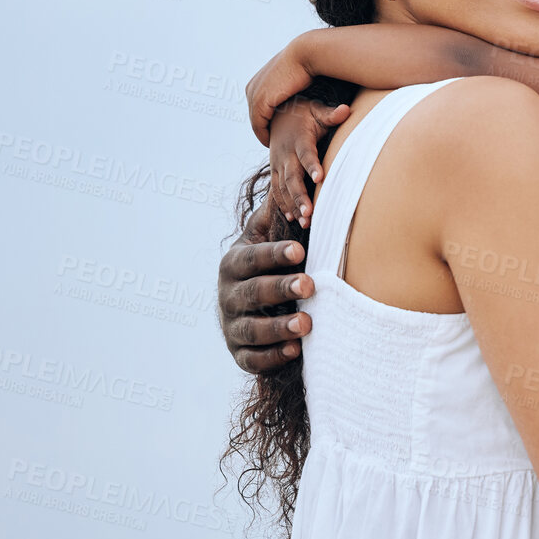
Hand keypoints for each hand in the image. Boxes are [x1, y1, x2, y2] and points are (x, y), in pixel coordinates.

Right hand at [218, 203, 313, 372]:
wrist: (244, 304)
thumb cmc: (263, 264)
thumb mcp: (263, 236)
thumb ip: (275, 213)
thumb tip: (293, 179)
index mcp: (233, 263)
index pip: (252, 258)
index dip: (274, 254)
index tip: (300, 250)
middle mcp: (227, 295)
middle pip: (252, 292)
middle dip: (280, 289)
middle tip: (310, 286)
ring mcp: (231, 326)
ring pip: (251, 329)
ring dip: (279, 328)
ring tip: (308, 324)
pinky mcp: (239, 353)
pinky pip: (252, 359)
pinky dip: (273, 357)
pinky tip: (296, 351)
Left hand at [246, 30, 329, 143]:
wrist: (306, 54)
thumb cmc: (306, 63)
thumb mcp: (292, 77)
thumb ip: (288, 87)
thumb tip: (294, 93)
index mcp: (257, 82)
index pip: (257, 108)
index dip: (265, 122)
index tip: (275, 133)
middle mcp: (251, 88)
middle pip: (255, 116)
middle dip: (263, 129)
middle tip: (274, 142)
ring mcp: (254, 95)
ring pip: (256, 122)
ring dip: (263, 135)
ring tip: (274, 145)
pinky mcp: (261, 102)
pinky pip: (259, 125)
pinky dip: (264, 136)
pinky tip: (272, 143)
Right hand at [268, 99, 348, 227]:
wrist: (276, 113)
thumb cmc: (304, 113)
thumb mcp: (317, 109)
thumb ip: (330, 114)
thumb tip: (345, 110)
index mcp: (298, 138)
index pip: (306, 153)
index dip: (312, 165)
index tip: (320, 178)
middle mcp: (285, 153)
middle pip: (291, 177)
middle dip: (299, 196)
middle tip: (309, 213)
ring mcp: (277, 163)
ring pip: (282, 187)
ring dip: (292, 205)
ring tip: (304, 222)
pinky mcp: (274, 170)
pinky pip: (276, 190)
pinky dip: (282, 204)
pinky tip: (291, 218)